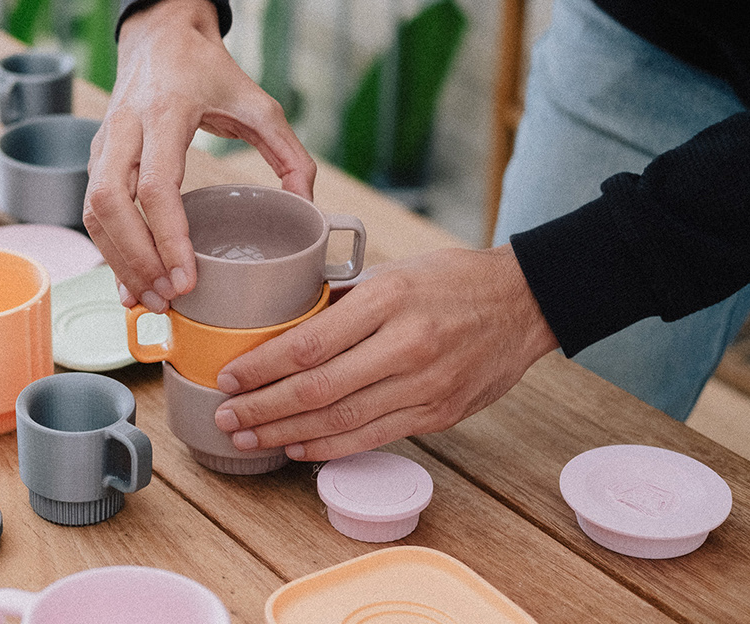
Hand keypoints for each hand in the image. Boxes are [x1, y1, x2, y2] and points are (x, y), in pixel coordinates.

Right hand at [84, 0, 316, 312]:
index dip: (168, 237)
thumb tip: (305, 208)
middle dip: (137, 260)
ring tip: (150, 300)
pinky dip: (108, 251)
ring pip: (93, 212)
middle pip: (111, 205)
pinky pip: (92, 212)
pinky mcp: (96, 158)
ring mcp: (104, 144)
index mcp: (165, 113)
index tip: (187, 277)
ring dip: (119, 261)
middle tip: (168, 298)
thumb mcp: (258, 102)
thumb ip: (289, 153)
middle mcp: (126, 128)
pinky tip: (128, 282)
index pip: (156, 185)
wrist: (160, 35)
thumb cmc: (205, 70)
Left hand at [212, 245, 559, 460]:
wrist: (523, 303)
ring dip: (285, 435)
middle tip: (226, 417)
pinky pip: (372, 438)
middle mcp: (406, 345)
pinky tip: (296, 448)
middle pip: (317, 389)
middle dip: (262, 408)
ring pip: (340, 421)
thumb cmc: (450, 281)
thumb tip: (281, 330)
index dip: (261, 368)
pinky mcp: (438, 414)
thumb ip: (342, 303)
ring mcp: (425, 385)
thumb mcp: (393, 273)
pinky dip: (328, 448)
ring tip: (249, 438)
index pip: (309, 344)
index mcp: (389, 299)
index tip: (228, 377)